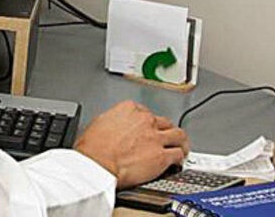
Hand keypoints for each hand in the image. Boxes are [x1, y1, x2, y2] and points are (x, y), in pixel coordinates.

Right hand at [73, 101, 188, 187]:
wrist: (96, 166)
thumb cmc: (92, 149)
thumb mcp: (99, 123)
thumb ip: (114, 122)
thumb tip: (116, 127)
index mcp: (129, 109)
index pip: (146, 112)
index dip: (149, 123)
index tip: (149, 129)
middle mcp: (145, 121)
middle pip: (164, 122)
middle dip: (166, 131)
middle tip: (167, 138)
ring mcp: (155, 138)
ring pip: (178, 135)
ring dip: (181, 142)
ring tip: (181, 147)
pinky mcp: (161, 156)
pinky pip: (178, 155)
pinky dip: (179, 158)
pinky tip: (178, 162)